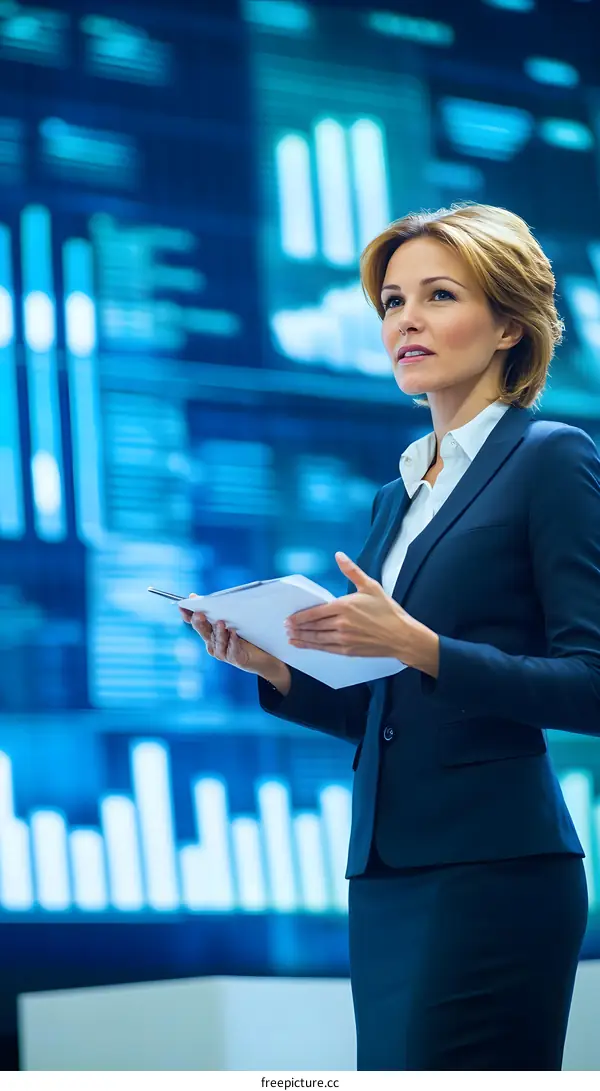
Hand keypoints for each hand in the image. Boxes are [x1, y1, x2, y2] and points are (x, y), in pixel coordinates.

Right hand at [180, 595, 285, 677]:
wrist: (265, 654)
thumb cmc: (247, 633)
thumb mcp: (233, 618)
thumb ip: (218, 608)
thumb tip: (198, 595)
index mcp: (210, 631)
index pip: (195, 622)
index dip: (187, 615)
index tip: (182, 605)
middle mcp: (213, 642)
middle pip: (203, 631)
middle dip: (200, 622)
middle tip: (199, 613)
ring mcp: (223, 652)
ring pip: (218, 641)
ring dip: (219, 632)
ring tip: (221, 622)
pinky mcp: (236, 658)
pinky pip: (232, 650)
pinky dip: (233, 642)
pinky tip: (234, 634)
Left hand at [284, 552, 438, 673]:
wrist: (401, 636)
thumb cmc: (387, 610)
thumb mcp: (371, 586)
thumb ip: (352, 571)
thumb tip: (339, 555)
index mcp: (344, 606)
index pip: (315, 612)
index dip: (300, 617)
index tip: (289, 619)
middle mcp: (341, 623)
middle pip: (313, 626)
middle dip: (297, 628)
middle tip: (285, 627)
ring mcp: (343, 639)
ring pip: (317, 638)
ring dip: (302, 638)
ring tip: (290, 637)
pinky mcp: (347, 650)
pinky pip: (325, 649)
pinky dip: (312, 647)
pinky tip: (304, 646)